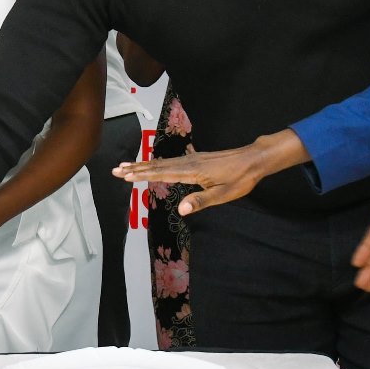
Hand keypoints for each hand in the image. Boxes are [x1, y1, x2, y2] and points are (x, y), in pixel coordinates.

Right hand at [113, 127, 306, 215]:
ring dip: (144, 165)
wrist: (254, 160)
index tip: (124, 175)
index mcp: (192, 171)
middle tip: (116, 169)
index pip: (161, 174)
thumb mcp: (222, 195)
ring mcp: (192, 158)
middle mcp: (188, 162)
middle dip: (136, 168)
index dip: (142, 175)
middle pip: (157, 165)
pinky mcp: (197, 158)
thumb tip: (180, 209)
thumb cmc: (240, 179)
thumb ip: (200, 201)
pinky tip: (154, 165)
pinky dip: (157, 163)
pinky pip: (171, 161)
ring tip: (128, 166)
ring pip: (163, 162)